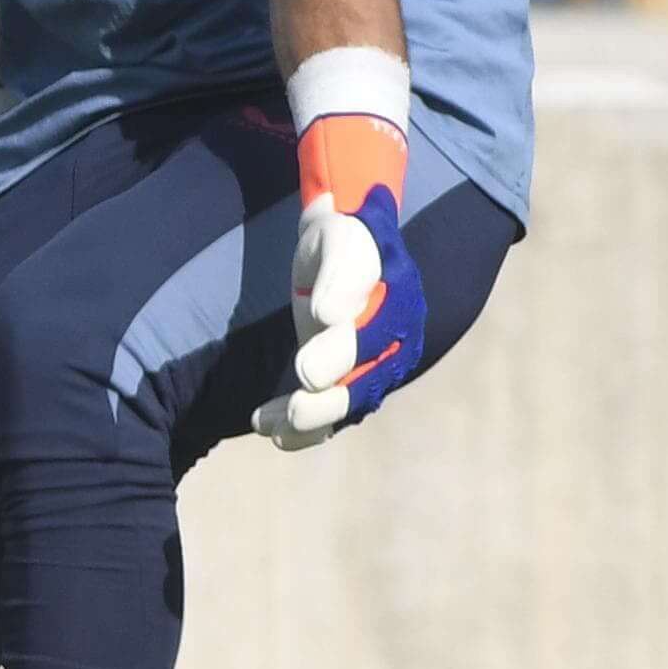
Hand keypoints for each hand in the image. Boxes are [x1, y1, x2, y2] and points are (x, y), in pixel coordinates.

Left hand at [254, 114, 423, 449]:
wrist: (348, 235)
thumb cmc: (340, 232)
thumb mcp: (338, 237)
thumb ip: (340, 271)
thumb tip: (330, 316)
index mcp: (397, 297)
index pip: (372, 332)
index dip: (340, 354)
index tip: (302, 373)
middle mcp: (394, 332)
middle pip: (366, 374)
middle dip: (328, 398)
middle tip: (289, 410)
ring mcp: (378, 356)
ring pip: (351, 397)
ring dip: (313, 419)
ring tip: (269, 426)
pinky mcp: (356, 372)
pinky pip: (337, 406)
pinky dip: (308, 427)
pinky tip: (274, 435)